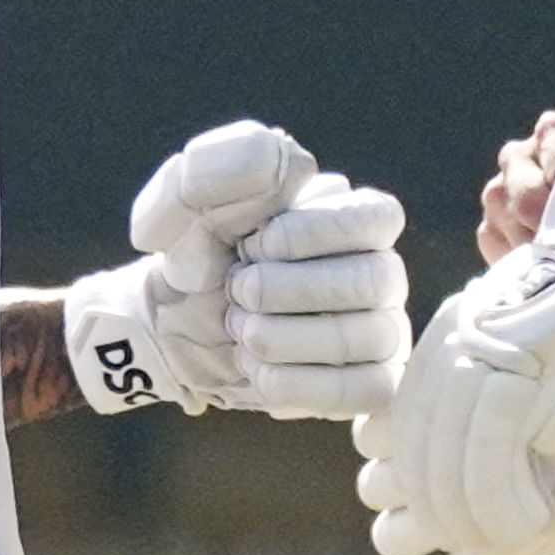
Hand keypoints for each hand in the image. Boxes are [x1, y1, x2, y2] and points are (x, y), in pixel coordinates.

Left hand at [65, 125, 408, 420]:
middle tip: (237, 292)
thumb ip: (221, 166)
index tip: (254, 244)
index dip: (315, 233)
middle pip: (376, 280)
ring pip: (369, 338)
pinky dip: (297, 384)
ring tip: (240, 331)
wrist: (173, 326)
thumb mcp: (186, 199)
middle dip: (289, 290)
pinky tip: (256, 369)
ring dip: (285, 337)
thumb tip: (282, 162)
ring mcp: (382, 331)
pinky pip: (362, 392)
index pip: (376, 218)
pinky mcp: (369, 386)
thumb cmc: (193, 252)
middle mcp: (379, 272)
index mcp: (352, 217)